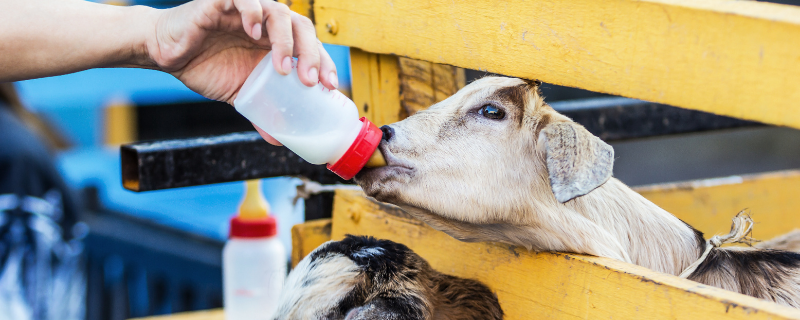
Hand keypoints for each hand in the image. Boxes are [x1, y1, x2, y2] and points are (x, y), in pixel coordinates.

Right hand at [145, 0, 337, 144]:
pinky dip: (253, 12)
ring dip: (285, 39)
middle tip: (309, 80)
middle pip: (302, 27)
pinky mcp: (222, 2)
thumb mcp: (240, 93)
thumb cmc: (205, 66)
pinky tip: (253, 32)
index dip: (324, 63)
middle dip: (311, 54)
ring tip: (282, 66)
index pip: (311, 46)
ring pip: (278, 12)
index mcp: (275, 42)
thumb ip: (261, 111)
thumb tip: (279, 140)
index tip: (329, 86)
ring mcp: (247, 11)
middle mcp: (266, 24)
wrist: (167, 54)